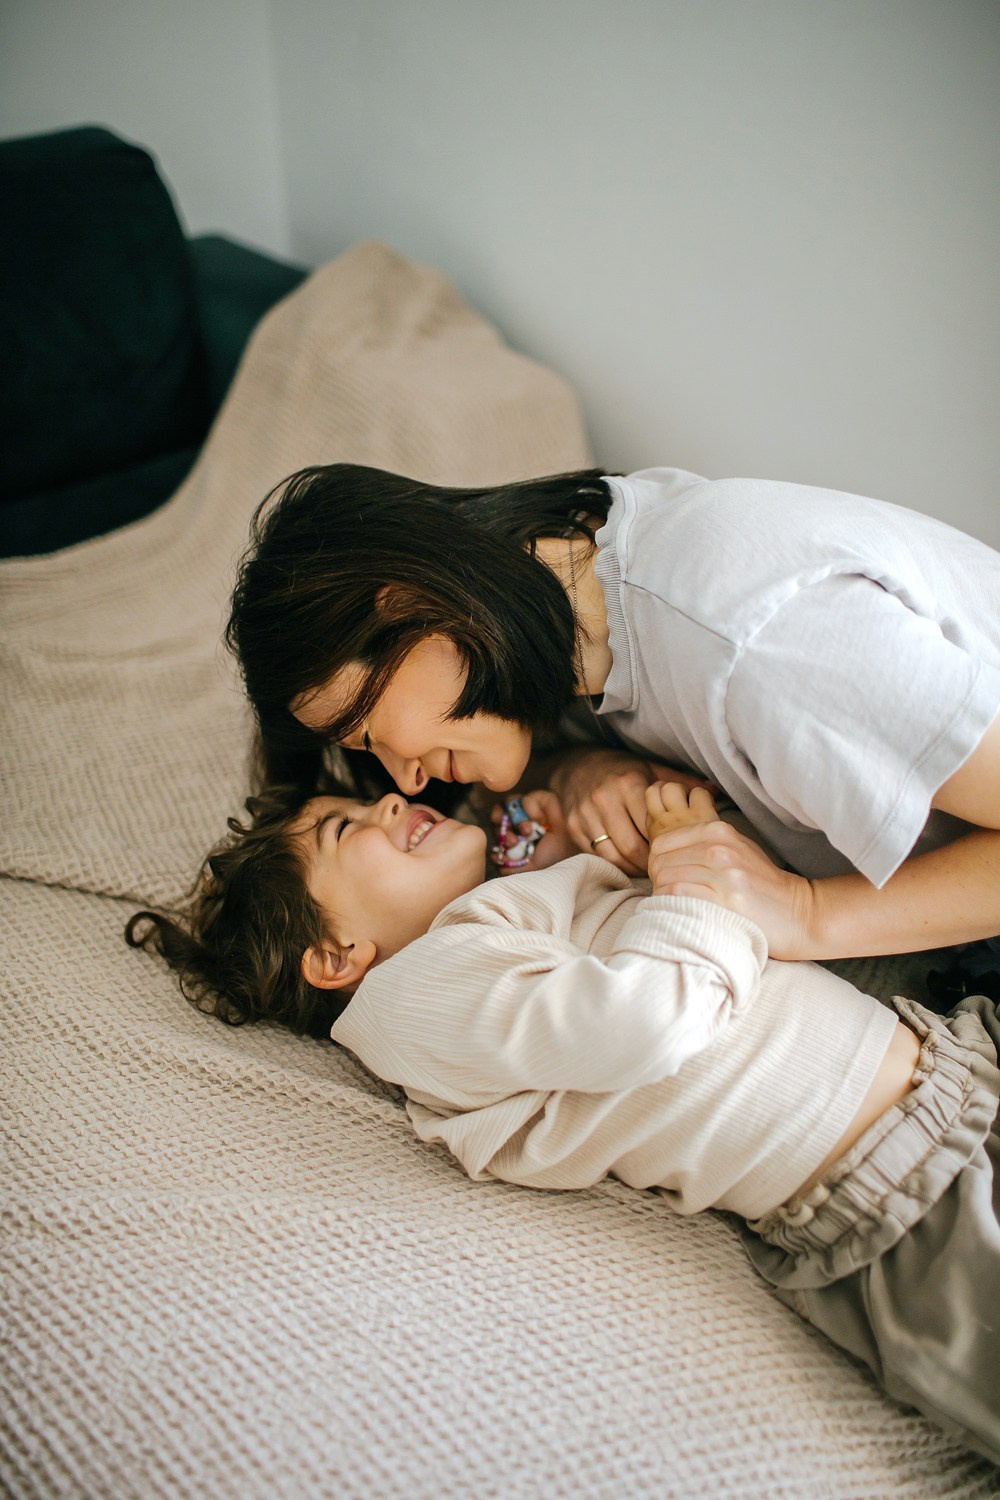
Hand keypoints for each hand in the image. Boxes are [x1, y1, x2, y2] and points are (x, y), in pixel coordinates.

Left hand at [489, 789, 575, 873]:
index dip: (495, 838)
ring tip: (526, 831)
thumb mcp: (531, 869)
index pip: (496, 831)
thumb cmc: (556, 857)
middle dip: (500, 830)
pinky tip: (542, 821)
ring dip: (514, 820)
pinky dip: (531, 810)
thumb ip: (512, 868)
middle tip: (511, 841)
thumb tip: (494, 859)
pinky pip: (525, 799)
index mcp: (517, 836)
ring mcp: (529, 809)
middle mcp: (521, 821)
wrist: (574, 845)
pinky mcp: (539, 798)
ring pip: (508, 804)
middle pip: (498, 816)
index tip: (499, 851)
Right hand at [548, 747, 713, 875]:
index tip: (676, 851)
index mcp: (628, 783)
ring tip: (646, 869)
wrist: (577, 765)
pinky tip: (627, 862)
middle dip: (650, 863)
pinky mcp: (573, 827)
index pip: (652, 825)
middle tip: (663, 867)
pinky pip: (596, 855)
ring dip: (631, 868)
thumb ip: (680, 783)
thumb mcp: (651, 770)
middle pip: (632, 846)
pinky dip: (613, 863)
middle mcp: (605, 799)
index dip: (666, 843)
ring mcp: (585, 814)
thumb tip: (715, 791)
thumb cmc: (622, 770)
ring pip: (612, 855)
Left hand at [645, 783, 816, 956]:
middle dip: (658, 882)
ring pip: (666, 879)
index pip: (661, 843)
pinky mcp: (727, 900)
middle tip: (671, 897)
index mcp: (718, 831)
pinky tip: (685, 914)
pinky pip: (679, 897)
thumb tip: (660, 851)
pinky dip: (673, 906)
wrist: (797, 912)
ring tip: (678, 906)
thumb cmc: (760, 883)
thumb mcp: (735, 848)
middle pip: (659, 862)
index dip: (657, 864)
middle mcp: (719, 848)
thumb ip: (701, 843)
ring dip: (664, 897)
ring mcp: (724, 874)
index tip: (668, 879)